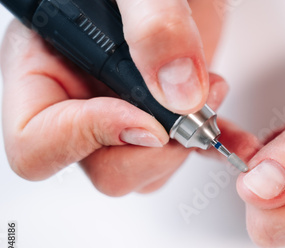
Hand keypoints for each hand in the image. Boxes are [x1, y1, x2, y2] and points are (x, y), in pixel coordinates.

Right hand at [1, 0, 252, 195]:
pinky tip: (233, 136)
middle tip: (192, 108)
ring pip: (144, 170)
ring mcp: (121, 111)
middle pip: (102, 168)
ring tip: (213, 93)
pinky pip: (179, 155)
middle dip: (157, 149)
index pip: (37, 144)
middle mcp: (79, 99)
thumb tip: (180, 94)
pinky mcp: (160, 114)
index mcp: (43, 66)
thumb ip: (154, 26)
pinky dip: (211, 148)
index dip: (89, 140)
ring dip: (187, 146)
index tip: (146, 119)